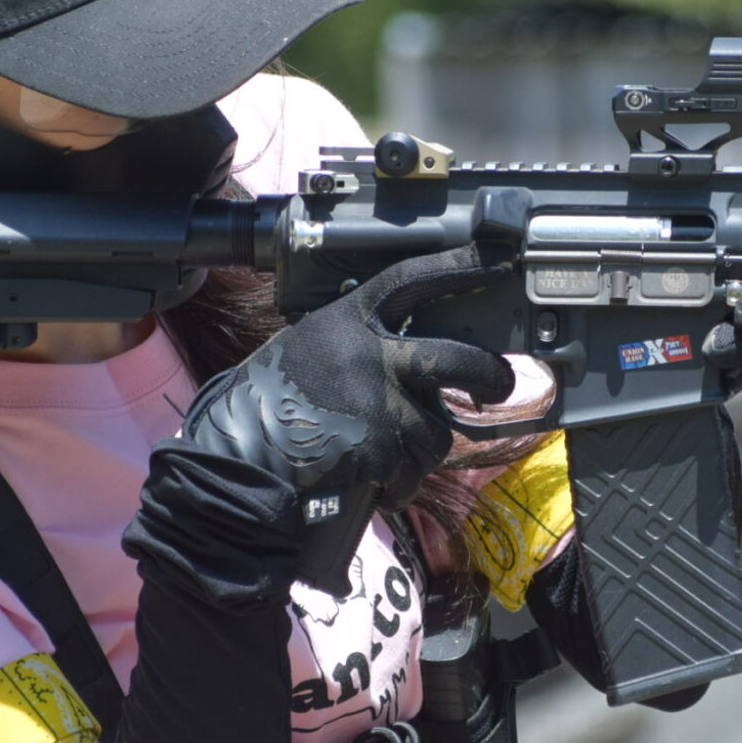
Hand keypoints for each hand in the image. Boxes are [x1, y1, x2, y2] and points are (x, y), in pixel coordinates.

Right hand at [178, 245, 516, 508]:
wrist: (242, 448)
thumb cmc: (274, 396)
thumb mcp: (315, 344)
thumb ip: (364, 341)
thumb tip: (418, 354)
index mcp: (350, 318)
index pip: (413, 278)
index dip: (460, 267)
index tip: (498, 259)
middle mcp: (370, 354)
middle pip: (458, 359)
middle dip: (491, 375)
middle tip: (499, 386)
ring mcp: (378, 402)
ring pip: (437, 432)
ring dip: (421, 449)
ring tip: (387, 452)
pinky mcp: (378, 447)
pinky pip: (411, 471)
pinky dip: (398, 483)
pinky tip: (372, 479)